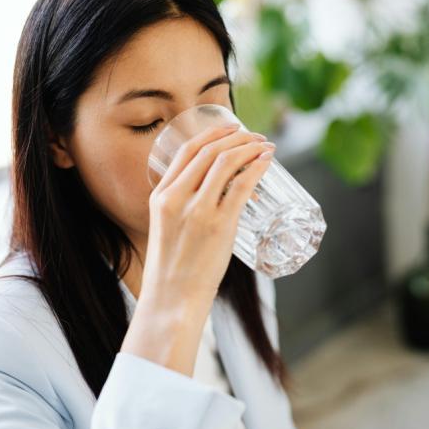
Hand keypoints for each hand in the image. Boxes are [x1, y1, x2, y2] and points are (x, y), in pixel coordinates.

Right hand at [142, 123, 274, 304]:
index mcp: (160, 196)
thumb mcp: (167, 229)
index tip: (232, 128)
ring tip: (265, 146)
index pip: (187, 151)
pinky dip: (257, 168)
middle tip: (255, 136)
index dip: (213, 134)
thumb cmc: (173, 270)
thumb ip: (183, 209)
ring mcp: (198, 211)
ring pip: (227, 162)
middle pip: (210, 151)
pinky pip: (242, 185)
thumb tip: (217, 195)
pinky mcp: (219, 225)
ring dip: (250, 148)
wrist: (172, 300)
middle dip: (237, 137)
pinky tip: (267, 162)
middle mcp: (176, 198)